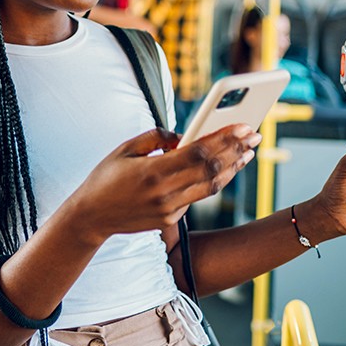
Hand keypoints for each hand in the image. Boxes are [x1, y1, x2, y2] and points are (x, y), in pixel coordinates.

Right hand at [65, 126, 261, 244]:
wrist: (90, 217)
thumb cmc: (105, 177)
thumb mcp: (125, 149)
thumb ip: (155, 137)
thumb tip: (183, 135)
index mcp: (153, 172)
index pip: (198, 153)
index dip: (224, 139)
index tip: (244, 126)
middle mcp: (165, 193)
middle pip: (211, 170)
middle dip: (236, 150)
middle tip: (254, 135)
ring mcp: (169, 209)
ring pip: (211, 187)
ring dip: (233, 168)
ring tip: (248, 153)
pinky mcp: (170, 219)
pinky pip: (197, 197)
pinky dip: (213, 181)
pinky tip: (225, 168)